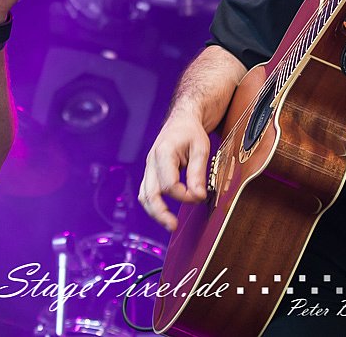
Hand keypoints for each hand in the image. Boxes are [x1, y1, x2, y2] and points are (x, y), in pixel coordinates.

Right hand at [138, 112, 209, 231]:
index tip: (200, 195)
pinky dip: (154, 205)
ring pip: (144, 195)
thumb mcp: (201, 148)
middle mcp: (151, 161)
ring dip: (155, 212)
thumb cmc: (191, 131)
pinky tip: (164, 214)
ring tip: (169, 224)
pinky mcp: (151, 172)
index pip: (169, 184)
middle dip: (160, 212)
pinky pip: (147, 192)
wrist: (182, 120)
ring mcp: (149, 167)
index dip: (185, 195)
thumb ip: (198, 173)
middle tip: (173, 226)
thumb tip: (198, 196)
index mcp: (163, 153)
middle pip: (149, 193)